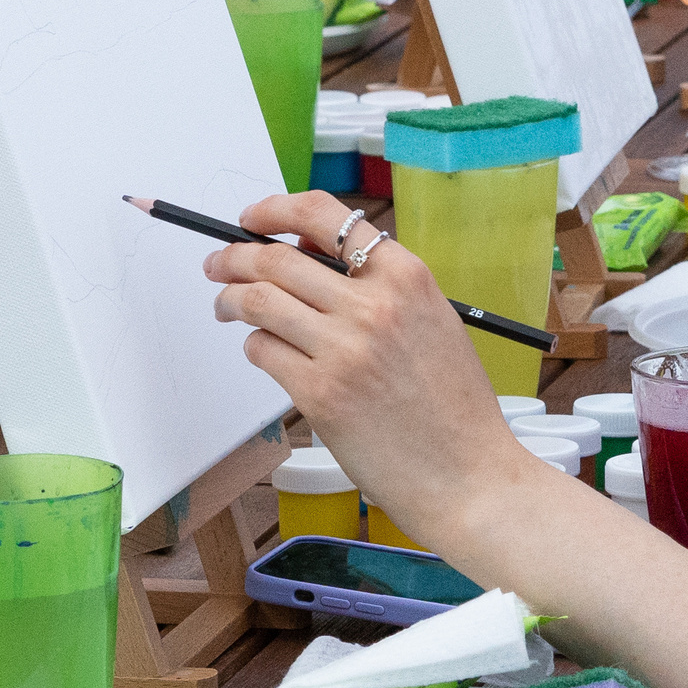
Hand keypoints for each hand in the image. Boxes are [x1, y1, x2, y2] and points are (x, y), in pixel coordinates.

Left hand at [205, 192, 532, 546]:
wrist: (469, 477)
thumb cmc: (453, 407)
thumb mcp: (432, 321)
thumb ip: (379, 284)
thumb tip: (309, 255)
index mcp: (407, 277)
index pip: (323, 216)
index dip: (275, 210)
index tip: (252, 218)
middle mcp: (374, 306)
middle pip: (276, 258)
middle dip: (233, 256)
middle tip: (218, 263)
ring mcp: (344, 350)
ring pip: (258, 300)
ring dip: (230, 299)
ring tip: (225, 306)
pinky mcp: (320, 394)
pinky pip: (263, 351)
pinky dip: (254, 346)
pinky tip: (263, 351)